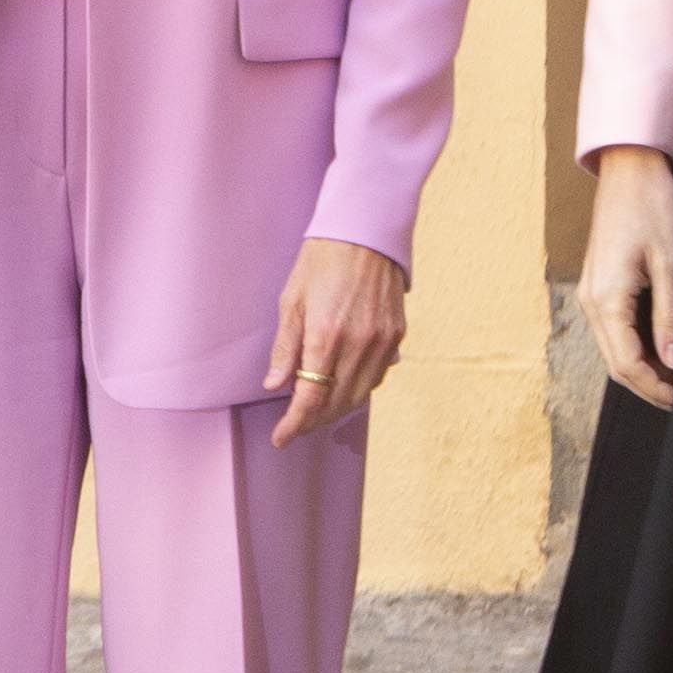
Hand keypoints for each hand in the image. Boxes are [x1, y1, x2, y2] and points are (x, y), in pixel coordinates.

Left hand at [264, 235, 407, 447]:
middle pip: (336, 403)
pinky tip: (344, 388)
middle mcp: (358, 344)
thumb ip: (286, 347)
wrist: (365, 233)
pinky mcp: (397, 335)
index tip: (281, 438)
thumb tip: (275, 384)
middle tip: (294, 427)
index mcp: (325, 336)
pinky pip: (378, 376)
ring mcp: (383, 342)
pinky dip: (359, 389)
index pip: (310, 398)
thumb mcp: (291, 300)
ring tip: (316, 414)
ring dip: (337, 410)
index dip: (295, 425)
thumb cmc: (321, 262)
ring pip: (360, 395)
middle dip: (313, 422)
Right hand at [578, 144, 672, 410]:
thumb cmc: (654, 208)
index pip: (628, 364)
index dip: (656, 388)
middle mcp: (590, 301)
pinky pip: (612, 330)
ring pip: (612, 349)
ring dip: (641, 369)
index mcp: (606, 299)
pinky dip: (634, 348)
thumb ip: (672, 315)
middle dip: (648, 385)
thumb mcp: (672, 262)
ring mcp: (590, 293)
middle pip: (615, 364)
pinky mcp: (597, 285)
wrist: (630, 169)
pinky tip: (659, 348)